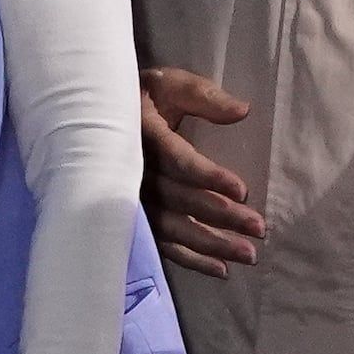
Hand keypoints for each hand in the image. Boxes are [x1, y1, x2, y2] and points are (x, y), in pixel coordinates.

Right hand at [136, 66, 262, 273]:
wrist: (95, 118)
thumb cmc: (143, 97)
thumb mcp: (169, 84)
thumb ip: (203, 96)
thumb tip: (242, 111)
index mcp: (142, 136)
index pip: (178, 161)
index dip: (208, 177)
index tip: (242, 190)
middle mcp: (133, 173)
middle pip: (180, 200)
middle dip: (220, 216)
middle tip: (258, 228)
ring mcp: (132, 200)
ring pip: (173, 228)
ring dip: (211, 244)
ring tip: (248, 254)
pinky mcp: (134, 219)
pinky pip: (162, 243)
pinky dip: (190, 259)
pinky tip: (221, 269)